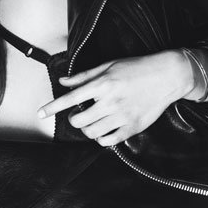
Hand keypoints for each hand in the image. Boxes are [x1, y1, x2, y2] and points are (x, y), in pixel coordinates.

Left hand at [37, 50, 192, 146]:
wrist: (168, 76)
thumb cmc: (137, 68)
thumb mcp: (109, 66)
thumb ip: (84, 76)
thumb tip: (64, 81)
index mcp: (103, 84)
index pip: (70, 99)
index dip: (52, 108)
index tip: (40, 114)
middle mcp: (111, 101)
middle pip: (79, 121)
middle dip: (74, 119)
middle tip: (80, 114)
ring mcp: (122, 116)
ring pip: (92, 133)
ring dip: (87, 129)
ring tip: (92, 121)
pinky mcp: (132, 127)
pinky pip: (108, 141)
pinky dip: (101, 138)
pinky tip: (103, 130)